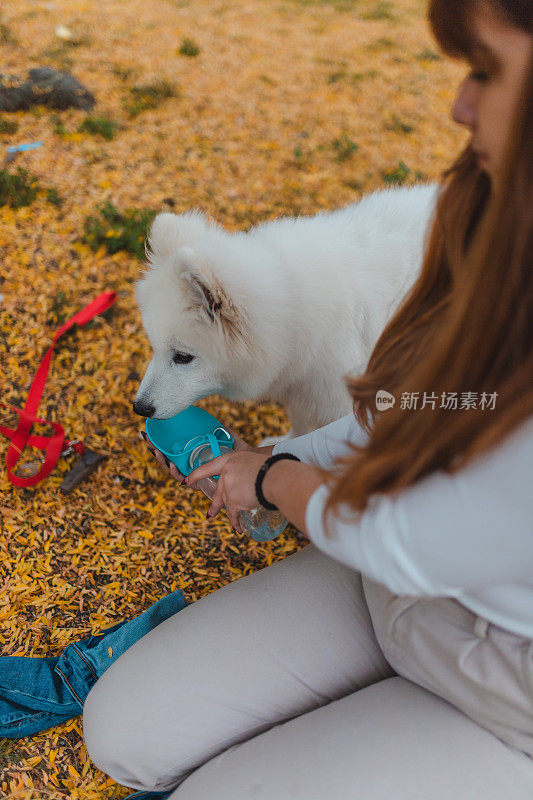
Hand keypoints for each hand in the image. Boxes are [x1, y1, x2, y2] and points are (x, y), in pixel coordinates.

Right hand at [139, 426, 272, 489]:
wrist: (248, 473)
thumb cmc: (237, 461)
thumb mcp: (228, 445)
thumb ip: (224, 434)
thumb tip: (221, 424)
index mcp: (192, 458)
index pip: (173, 450)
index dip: (160, 443)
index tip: (148, 433)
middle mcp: (190, 468)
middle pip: (168, 459)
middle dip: (155, 450)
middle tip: (146, 439)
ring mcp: (192, 477)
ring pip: (172, 470)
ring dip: (163, 461)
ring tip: (157, 452)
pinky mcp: (197, 485)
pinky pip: (184, 479)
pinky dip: (177, 473)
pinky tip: (173, 464)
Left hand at [184, 449, 270, 530]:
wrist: (276, 477)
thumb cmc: (275, 468)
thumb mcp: (258, 462)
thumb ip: (251, 471)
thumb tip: (258, 481)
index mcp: (232, 459)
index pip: (210, 467)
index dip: (197, 475)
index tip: (187, 481)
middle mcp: (226, 472)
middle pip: (218, 491)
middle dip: (215, 505)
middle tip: (210, 513)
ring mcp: (228, 487)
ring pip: (226, 504)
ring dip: (230, 516)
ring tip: (234, 525)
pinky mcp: (233, 500)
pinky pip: (233, 514)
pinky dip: (237, 522)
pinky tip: (239, 528)